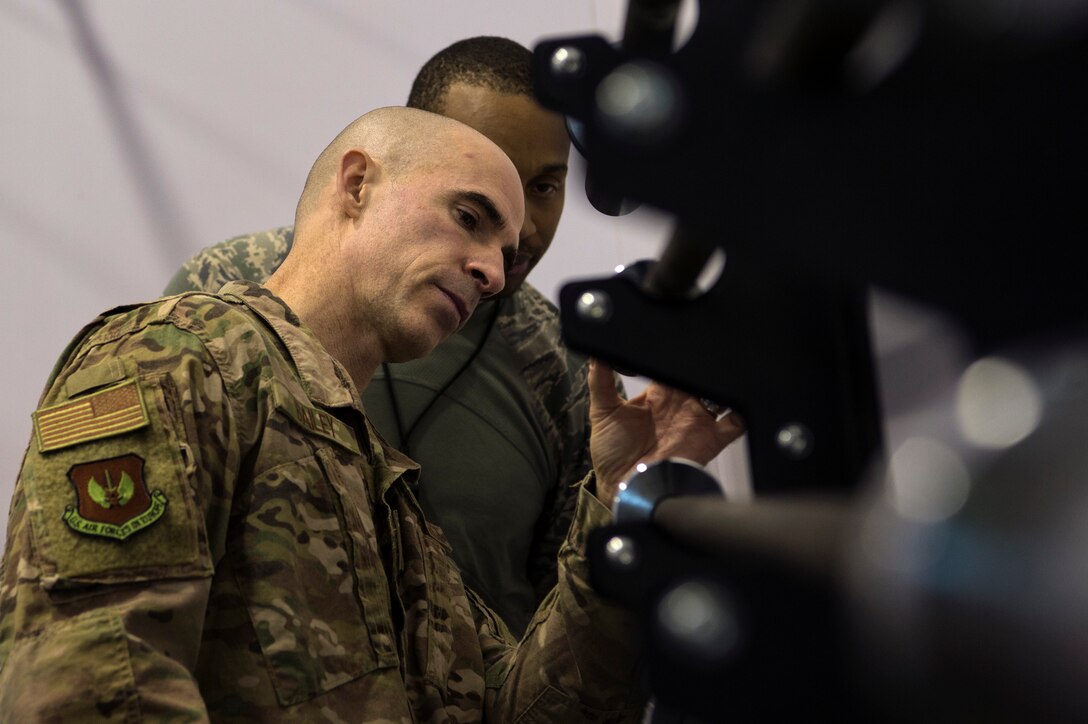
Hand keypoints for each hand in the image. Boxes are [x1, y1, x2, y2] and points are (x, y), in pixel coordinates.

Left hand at [588, 359, 745, 507]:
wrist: (624, 487)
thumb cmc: (612, 453)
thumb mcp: (602, 411)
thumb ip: (600, 378)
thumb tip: (596, 349)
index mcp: (659, 394)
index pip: (672, 365)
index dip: (676, 353)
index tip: (677, 340)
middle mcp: (681, 404)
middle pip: (699, 375)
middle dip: (703, 363)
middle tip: (704, 350)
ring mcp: (697, 420)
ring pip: (719, 392)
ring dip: (722, 380)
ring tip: (721, 368)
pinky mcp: (711, 438)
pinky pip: (736, 422)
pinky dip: (742, 410)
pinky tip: (738, 397)